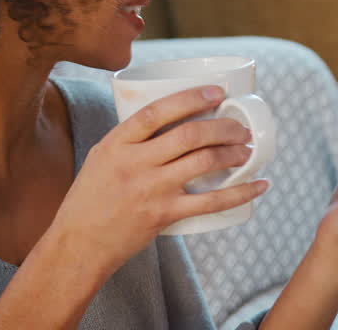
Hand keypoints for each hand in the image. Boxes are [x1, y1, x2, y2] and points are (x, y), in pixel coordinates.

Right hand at [49, 85, 268, 275]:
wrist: (78, 245)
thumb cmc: (91, 198)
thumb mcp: (102, 157)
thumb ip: (132, 138)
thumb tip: (170, 116)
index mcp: (117, 143)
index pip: (157, 111)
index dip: (190, 98)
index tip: (217, 92)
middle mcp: (135, 163)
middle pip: (189, 134)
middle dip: (223, 126)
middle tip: (241, 127)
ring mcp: (151, 189)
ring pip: (203, 162)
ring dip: (233, 153)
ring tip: (248, 150)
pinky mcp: (164, 215)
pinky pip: (211, 202)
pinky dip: (240, 193)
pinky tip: (259, 186)